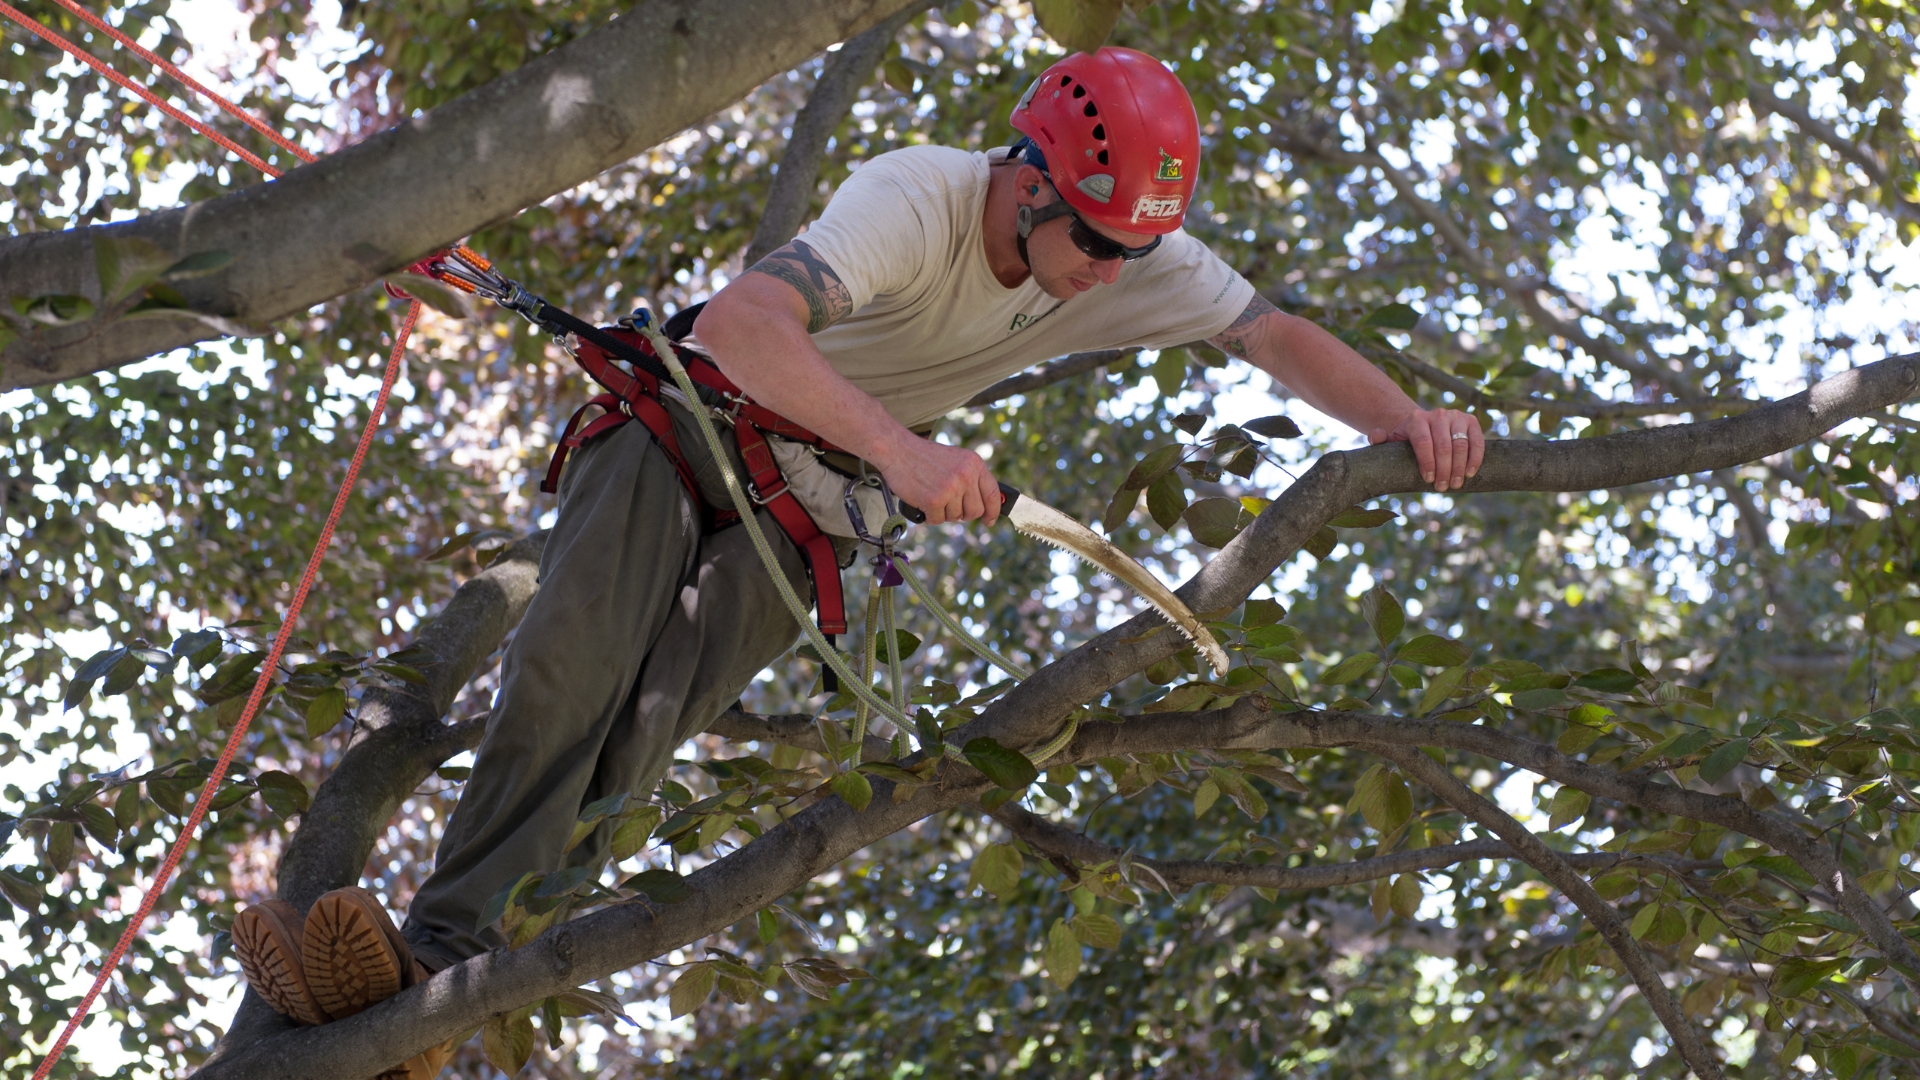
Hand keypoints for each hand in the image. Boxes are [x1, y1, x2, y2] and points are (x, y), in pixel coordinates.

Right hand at [877, 436, 1001, 525]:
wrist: (898, 450)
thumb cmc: (924, 457)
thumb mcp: (956, 460)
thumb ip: (971, 478)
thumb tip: (984, 505)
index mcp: (974, 463)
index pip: (992, 493)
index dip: (993, 511)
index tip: (990, 520)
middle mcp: (966, 475)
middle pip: (975, 511)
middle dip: (963, 513)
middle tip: (949, 505)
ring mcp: (951, 488)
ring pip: (955, 517)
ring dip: (943, 512)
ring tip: (932, 495)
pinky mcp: (934, 500)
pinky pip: (938, 520)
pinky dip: (929, 515)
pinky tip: (923, 500)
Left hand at [1370, 408, 1483, 491]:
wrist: (1426, 424)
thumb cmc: (1408, 438)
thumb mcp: (1393, 439)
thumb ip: (1380, 439)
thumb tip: (1376, 436)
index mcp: (1416, 419)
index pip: (1423, 442)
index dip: (1427, 462)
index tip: (1429, 480)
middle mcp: (1438, 414)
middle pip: (1443, 445)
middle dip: (1443, 469)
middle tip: (1442, 488)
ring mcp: (1456, 416)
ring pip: (1460, 444)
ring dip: (1459, 467)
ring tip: (1455, 484)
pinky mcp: (1471, 421)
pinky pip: (1477, 441)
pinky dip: (1475, 458)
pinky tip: (1469, 473)